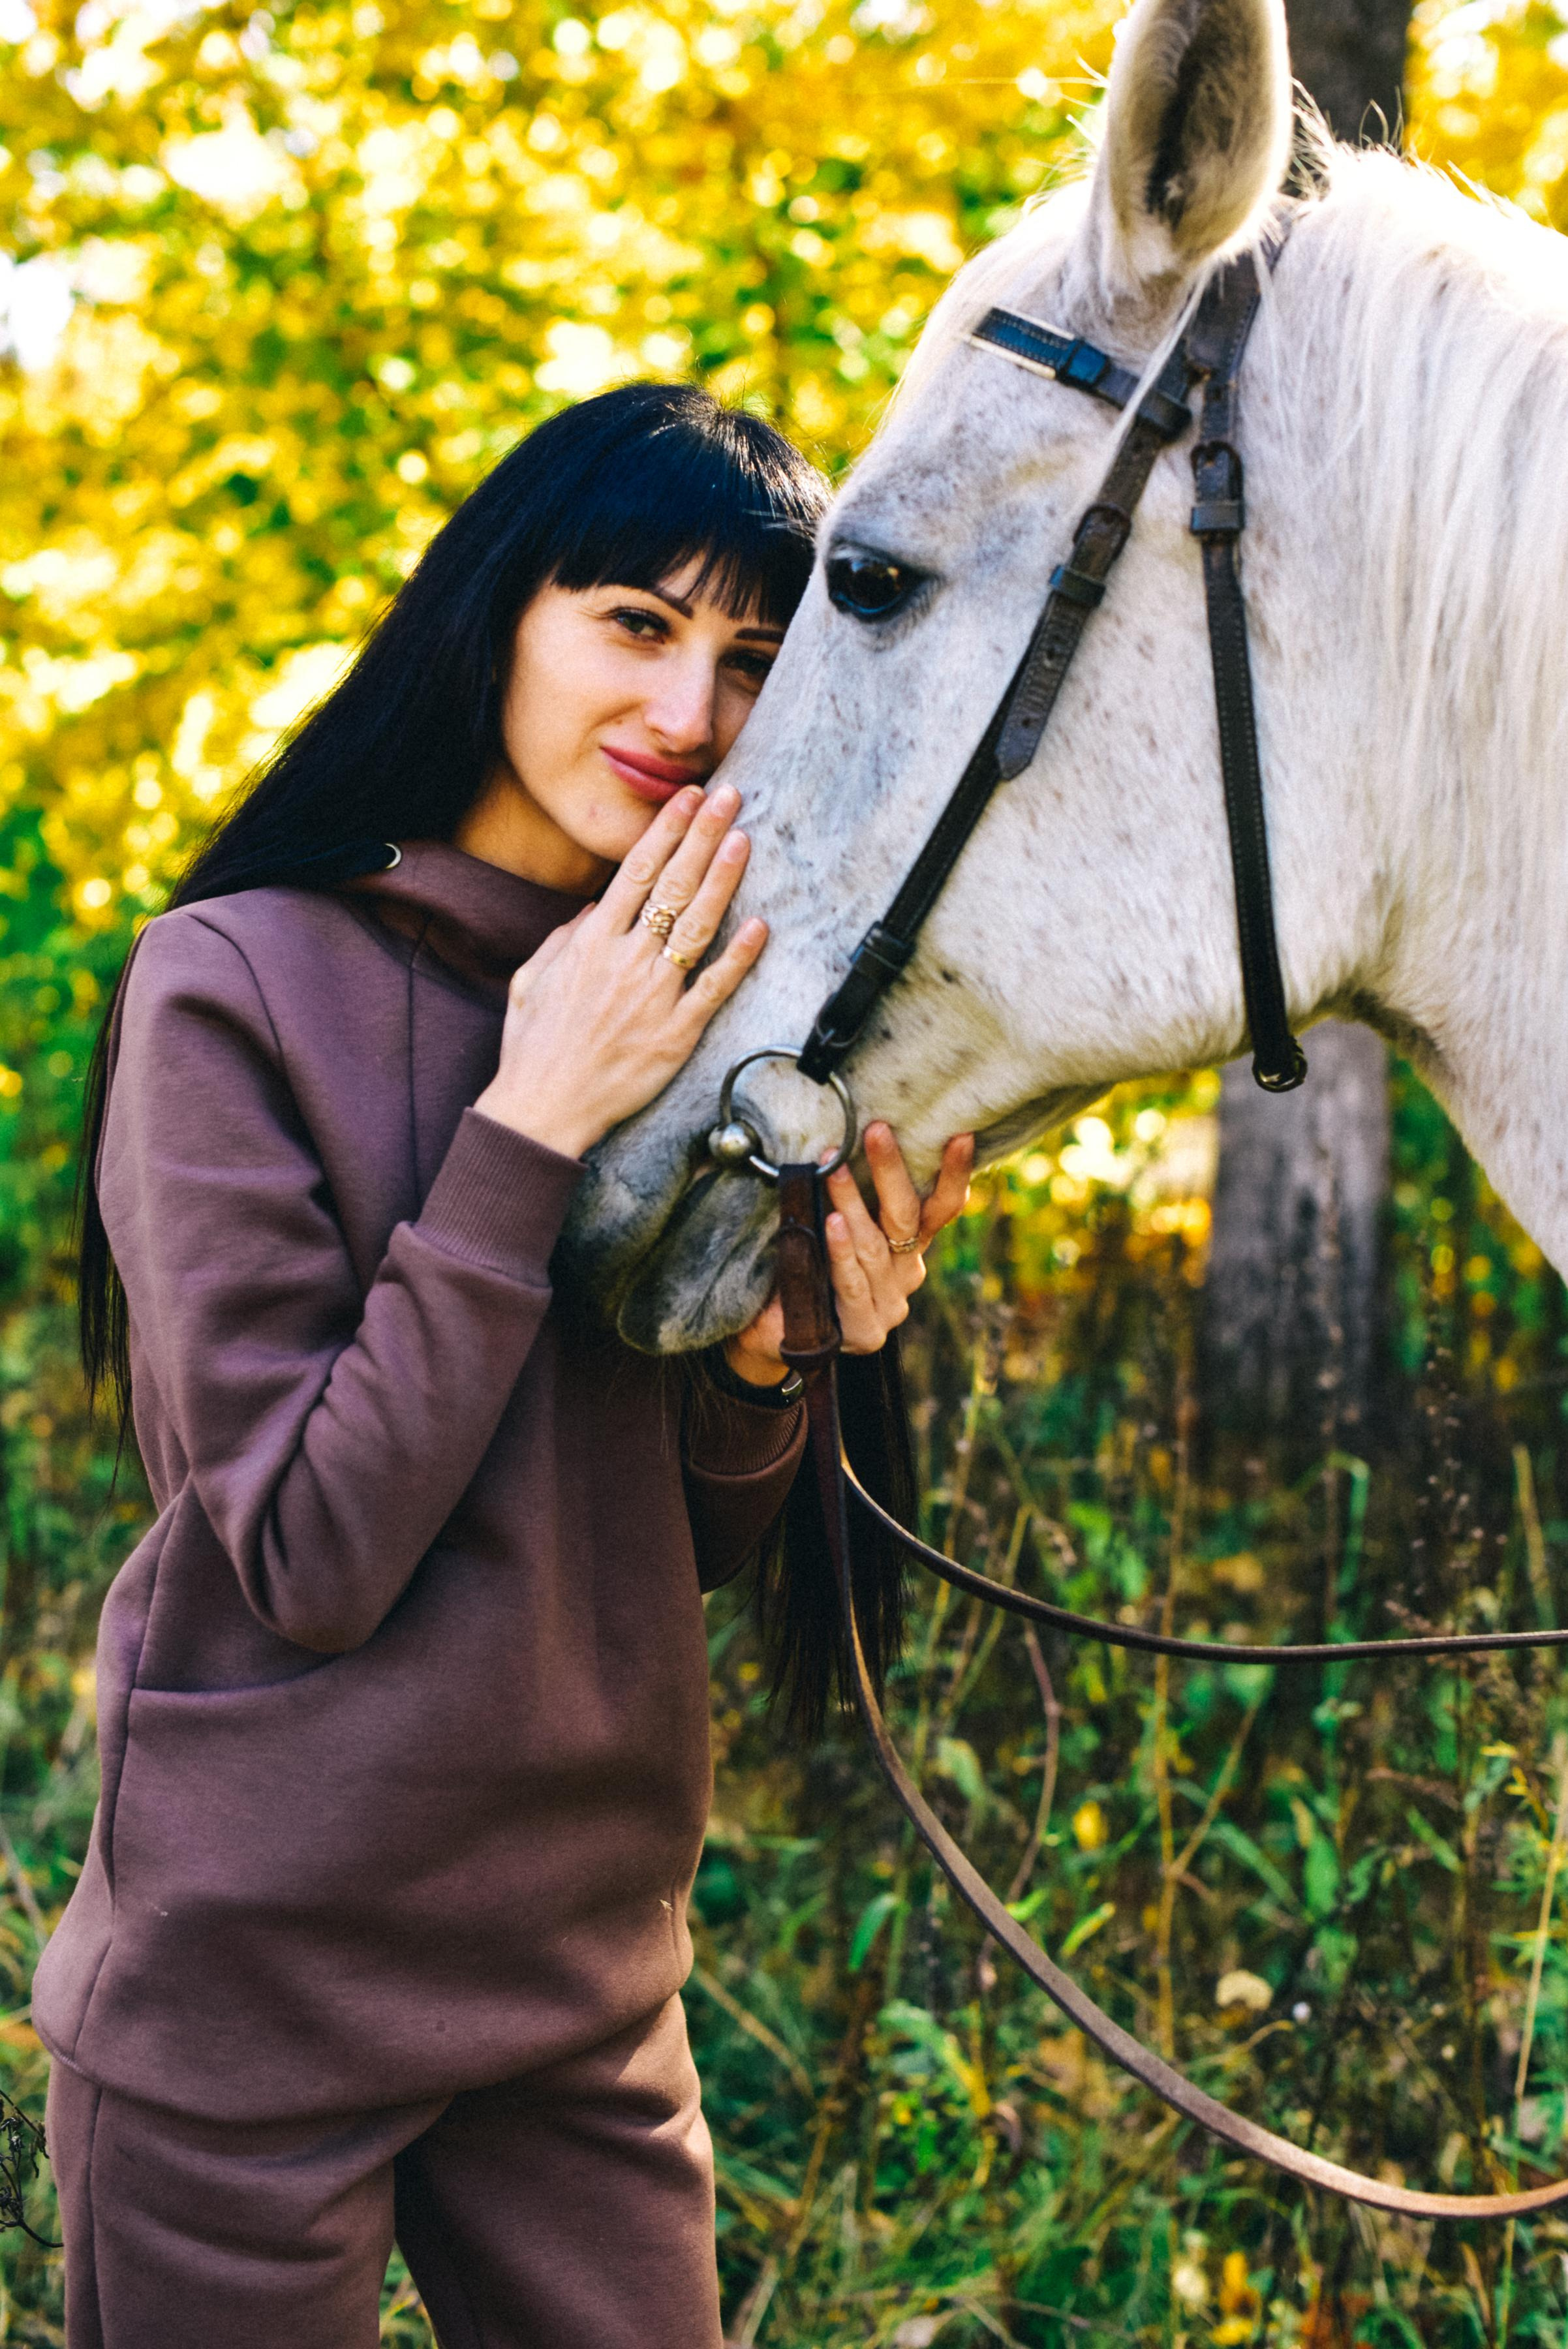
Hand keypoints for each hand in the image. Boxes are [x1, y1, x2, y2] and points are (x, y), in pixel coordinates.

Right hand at [475, 782, 765, 1159]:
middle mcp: (625, 961)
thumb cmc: (533, 1047)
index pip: (634, 872)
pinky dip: (739, 957)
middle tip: (728, 797)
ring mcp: (654, 996)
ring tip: (744, 840)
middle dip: (702, 836)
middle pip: (672, 885)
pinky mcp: (677, 1033)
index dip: (666, 831)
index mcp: (590, 944)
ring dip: (723, 879)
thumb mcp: (531, 981)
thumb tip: (594, 910)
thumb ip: (563, 940)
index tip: (687, 799)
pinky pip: (714, 988)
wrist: (544, 1108)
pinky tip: (760, 926)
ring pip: (697, 926)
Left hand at [724, 1124, 975, 1383]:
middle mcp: (906, 1274)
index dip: (954, 1174)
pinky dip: (841, 1252)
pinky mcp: (866, 1331)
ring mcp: (889, 1305)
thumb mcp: (838, 1225)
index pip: (942, 1208)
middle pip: (907, 1217)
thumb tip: (844, 1140)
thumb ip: (854, 1199)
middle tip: (876, 1131)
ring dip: (851, 1202)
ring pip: (873, 1246)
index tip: (960, 1136)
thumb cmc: (808, 1266)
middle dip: (891, 1171)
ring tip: (834, 1168)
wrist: (777, 1332)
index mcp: (910, 1246)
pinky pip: (852, 1283)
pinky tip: (832, 1224)